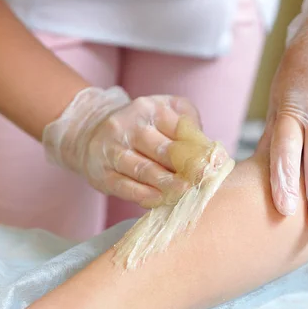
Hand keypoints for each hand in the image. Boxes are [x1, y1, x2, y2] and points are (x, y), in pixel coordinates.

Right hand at [42, 87, 201, 207]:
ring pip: (143, 169)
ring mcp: (112, 150)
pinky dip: (144, 195)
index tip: (216, 163)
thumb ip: (188, 123)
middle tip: (203, 180)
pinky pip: (124, 186)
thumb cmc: (141, 125)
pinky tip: (160, 200)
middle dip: (185, 167)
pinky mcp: (102, 173)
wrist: (91, 132)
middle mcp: (128, 126)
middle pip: (162, 149)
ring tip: (186, 192)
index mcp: (149, 109)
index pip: (179, 129)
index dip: (199, 147)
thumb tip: (210, 148)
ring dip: (167, 183)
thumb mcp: (164, 111)